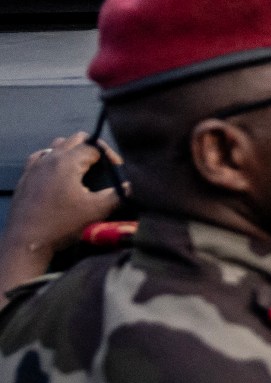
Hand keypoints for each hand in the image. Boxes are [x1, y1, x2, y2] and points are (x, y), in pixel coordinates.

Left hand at [0, 134, 123, 289]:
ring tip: (81, 167)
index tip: (117, 170)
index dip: (110, 155)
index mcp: (68, 161)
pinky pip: (40, 157)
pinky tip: (56, 173)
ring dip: (72, 151)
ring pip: (57, 145)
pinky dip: (52, 158)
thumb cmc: (62, 224)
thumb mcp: (96, 211)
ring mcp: (34, 167)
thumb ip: (119, 195)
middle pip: (76, 139)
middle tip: (102, 164)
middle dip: (92, 147)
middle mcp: (50, 158)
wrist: (25, 243)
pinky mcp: (24, 178)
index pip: (95, 146)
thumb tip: (134, 186)